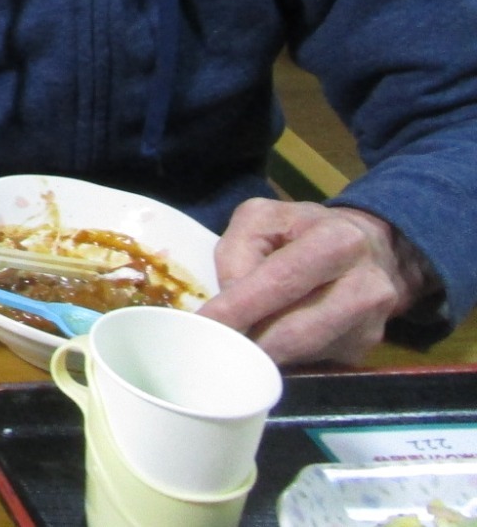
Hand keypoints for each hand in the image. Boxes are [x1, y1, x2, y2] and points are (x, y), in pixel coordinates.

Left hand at [199, 199, 433, 363]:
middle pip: (298, 328)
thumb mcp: (261, 221)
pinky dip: (287, 355)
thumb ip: (238, 253)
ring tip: (237, 346)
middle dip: (252, 341)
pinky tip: (272, 341)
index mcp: (338, 241)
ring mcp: (372, 322)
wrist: (368, 246)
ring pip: (306, 351)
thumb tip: (230, 304)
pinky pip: (317, 359)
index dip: (241, 306)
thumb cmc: (301, 231)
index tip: (208, 325)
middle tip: (215, 347)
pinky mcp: (367, 347)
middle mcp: (367, 284)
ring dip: (267, 352)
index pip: (282, 280)